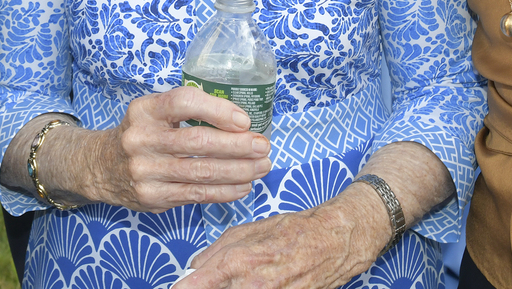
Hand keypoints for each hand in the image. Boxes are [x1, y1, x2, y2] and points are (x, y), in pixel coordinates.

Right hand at [87, 86, 271, 211]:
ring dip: (239, 170)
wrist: (102, 166)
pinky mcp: (152, 197)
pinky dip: (225, 191)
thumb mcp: (152, 111)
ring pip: (202, 171)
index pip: (184, 102)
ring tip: (261, 166)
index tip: (245, 120)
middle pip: (199, 141)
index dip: (218, 110)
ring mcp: (146, 171)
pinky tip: (243, 185)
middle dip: (238, 145)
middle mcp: (141, 139)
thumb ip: (187, 111)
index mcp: (144, 110)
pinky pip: (196, 194)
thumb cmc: (141, 134)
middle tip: (263, 145)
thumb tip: (239, 121)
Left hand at [175, 192, 388, 288]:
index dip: (184, 288)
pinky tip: (247, 286)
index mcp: (240, 260)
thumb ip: (218, 249)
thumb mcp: (250, 229)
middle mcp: (253, 285)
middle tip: (200, 285)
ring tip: (230, 282)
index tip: (174, 288)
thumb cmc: (294, 230)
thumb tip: (193, 266)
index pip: (198, 284)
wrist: (337, 240)